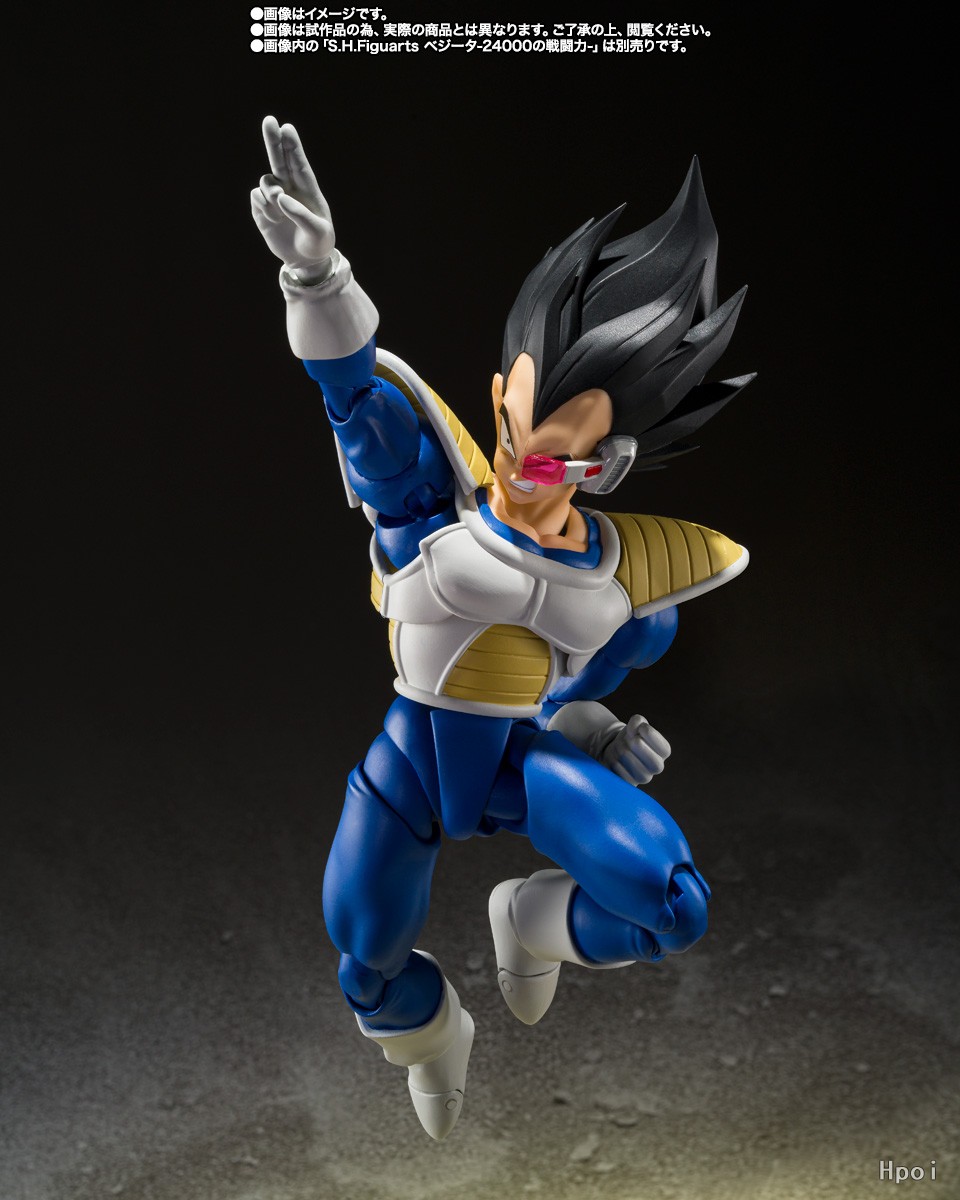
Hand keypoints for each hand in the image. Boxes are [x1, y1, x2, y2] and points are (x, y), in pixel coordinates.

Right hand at [251, 116, 335, 277]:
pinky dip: (262, 207)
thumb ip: (302, 215)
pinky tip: (273, 219)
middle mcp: (290, 189)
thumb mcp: (318, 233)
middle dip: (273, 140)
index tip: (287, 128)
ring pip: (265, 182)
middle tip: (269, 120)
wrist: (305, 261)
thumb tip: (280, 197)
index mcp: (308, 190)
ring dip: (270, 192)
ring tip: (279, 208)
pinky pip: (256, 198)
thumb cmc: (318, 244)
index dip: (293, 146)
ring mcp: (275, 198)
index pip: (299, 164)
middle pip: (279, 159)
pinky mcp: (262, 209)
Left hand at [600, 714, 670, 785]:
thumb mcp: (636, 724)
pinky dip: (614, 761)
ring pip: (631, 761)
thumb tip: (634, 729)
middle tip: (629, 738)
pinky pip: (620, 772)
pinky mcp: (629, 784)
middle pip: (652, 761)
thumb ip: (638, 721)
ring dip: (621, 748)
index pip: (664, 749)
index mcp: (663, 752)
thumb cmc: (630, 736)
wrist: (616, 749)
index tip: (641, 728)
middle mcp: (657, 766)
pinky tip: (615, 757)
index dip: (651, 735)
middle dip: (636, 744)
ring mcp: (644, 777)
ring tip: (619, 745)